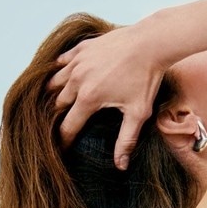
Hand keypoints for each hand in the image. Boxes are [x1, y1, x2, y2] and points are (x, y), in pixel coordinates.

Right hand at [47, 24, 166, 169]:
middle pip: (57, 104)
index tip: (62, 149)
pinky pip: (63, 60)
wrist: (151, 42)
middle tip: (62, 124)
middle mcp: (77, 80)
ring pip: (55, 81)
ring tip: (58, 102)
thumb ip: (126, 139)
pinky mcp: (82, 48)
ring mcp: (78, 62)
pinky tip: (65, 75)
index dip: (64, 141)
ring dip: (55, 93)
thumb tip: (121, 166)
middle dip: (59, 116)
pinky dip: (61, 69)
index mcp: (88, 98)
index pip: (68, 126)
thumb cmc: (147, 77)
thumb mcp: (138, 112)